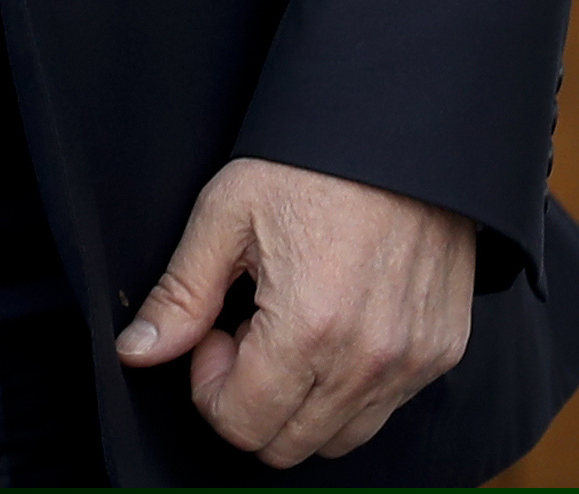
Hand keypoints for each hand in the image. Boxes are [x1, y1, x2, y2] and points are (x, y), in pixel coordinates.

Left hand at [117, 158, 475, 466]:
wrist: (401, 133)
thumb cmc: (310, 166)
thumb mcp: (225, 215)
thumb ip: (180, 295)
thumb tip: (137, 353)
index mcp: (308, 328)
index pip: (243, 424)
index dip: (210, 387)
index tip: (214, 334)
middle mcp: (368, 361)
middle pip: (287, 445)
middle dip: (250, 402)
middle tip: (245, 333)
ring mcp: (412, 363)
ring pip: (338, 439)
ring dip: (299, 403)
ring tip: (288, 330)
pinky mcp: (441, 354)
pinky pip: (385, 409)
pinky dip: (348, 390)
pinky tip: (332, 328)